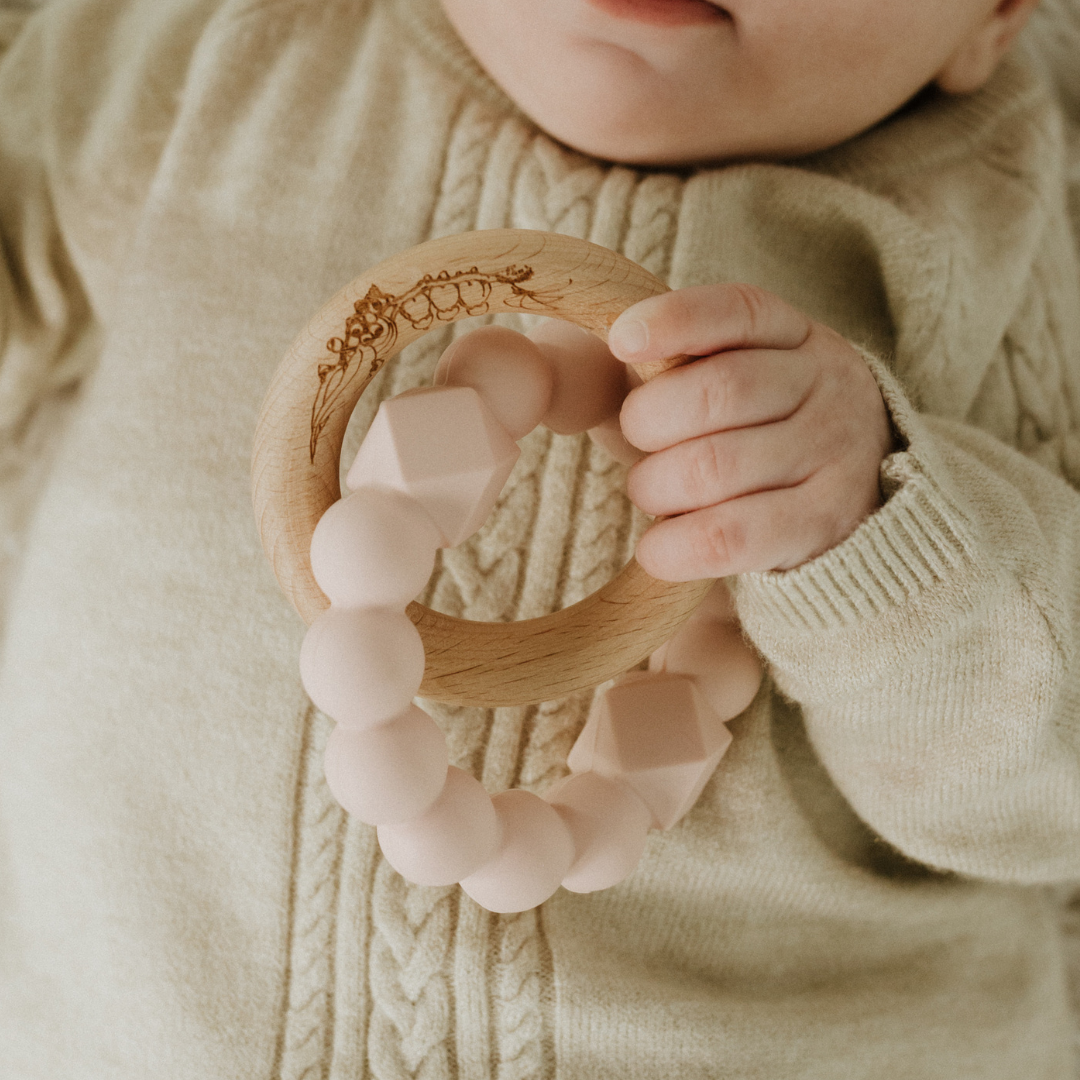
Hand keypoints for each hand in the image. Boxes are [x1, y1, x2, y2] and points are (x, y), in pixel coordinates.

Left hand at [607, 284, 894, 580]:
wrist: (843, 495)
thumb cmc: (750, 428)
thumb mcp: (723, 375)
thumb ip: (661, 362)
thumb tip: (555, 360)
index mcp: (792, 334)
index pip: (738, 311)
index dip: (676, 320)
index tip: (620, 339)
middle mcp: (824, 384)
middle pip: (720, 391)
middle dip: (649, 422)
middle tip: (639, 442)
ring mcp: (833, 454)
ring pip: (716, 467)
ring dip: (657, 487)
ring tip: (654, 492)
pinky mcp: (825, 523)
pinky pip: (730, 536)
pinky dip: (674, 546)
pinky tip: (657, 548)